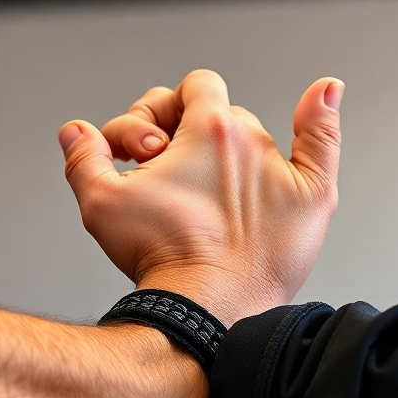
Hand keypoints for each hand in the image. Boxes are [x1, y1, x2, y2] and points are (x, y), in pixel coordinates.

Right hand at [58, 70, 343, 326]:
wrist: (207, 310)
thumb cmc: (163, 260)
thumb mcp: (101, 205)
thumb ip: (84, 159)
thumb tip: (75, 133)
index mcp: (208, 129)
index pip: (193, 87)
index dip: (167, 109)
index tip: (154, 145)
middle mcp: (250, 141)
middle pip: (222, 112)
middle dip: (193, 134)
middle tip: (170, 177)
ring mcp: (282, 170)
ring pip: (257, 139)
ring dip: (233, 152)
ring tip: (205, 193)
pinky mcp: (309, 200)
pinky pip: (322, 145)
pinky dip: (320, 117)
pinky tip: (322, 96)